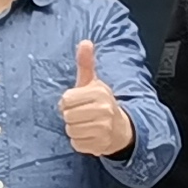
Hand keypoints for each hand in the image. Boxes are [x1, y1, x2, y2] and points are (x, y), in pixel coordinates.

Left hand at [57, 36, 133, 158]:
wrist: (120, 127)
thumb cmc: (100, 103)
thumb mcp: (92, 82)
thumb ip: (86, 63)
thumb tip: (85, 42)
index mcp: (99, 92)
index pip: (66, 99)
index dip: (68, 102)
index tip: (77, 102)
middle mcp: (104, 110)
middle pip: (67, 116)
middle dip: (71, 116)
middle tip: (82, 114)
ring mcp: (103, 128)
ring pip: (71, 131)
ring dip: (75, 129)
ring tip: (86, 124)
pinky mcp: (101, 145)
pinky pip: (77, 144)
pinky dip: (80, 141)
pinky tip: (89, 135)